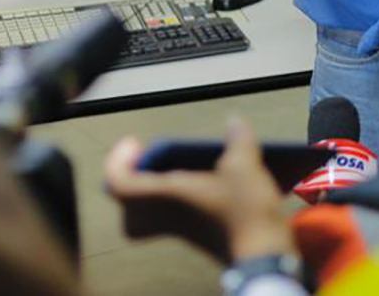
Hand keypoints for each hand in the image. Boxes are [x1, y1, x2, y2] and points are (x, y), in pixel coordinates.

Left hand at [103, 116, 293, 263]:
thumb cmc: (245, 213)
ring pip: (147, 209)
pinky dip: (177, 200)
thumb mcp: (244, 165)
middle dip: (134, 174)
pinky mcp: (196, 236)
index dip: (118, 160)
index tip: (136, 144)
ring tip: (181, 167)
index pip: (117, 183)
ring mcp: (179, 228)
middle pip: (128, 198)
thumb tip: (234, 121)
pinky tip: (208, 185)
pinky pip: (169, 216)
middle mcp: (164, 214)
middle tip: (149, 157)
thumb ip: (238, 138)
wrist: (261, 257)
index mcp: (164, 194)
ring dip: (156, 187)